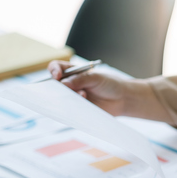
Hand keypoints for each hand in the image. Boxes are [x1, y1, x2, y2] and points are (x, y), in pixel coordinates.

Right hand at [47, 60, 173, 122]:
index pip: (56, 67)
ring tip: (83, 96)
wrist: (122, 99)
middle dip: (57, 86)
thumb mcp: (96, 78)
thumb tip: (63, 83)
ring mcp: (73, 97)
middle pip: (54, 84)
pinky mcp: (77, 109)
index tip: (57, 75)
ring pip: (60, 98)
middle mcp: (70, 84)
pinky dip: (72, 107)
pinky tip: (82, 105)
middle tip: (65, 89)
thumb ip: (80, 80)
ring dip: (68, 97)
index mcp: (73, 72)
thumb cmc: (110, 84)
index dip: (54, 70)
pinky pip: (69, 109)